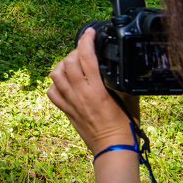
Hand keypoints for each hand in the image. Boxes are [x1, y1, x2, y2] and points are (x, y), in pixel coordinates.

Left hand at [47, 27, 138, 153]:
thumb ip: (121, 83)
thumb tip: (121, 69)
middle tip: (84, 51)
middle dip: (75, 51)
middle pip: (68, 63)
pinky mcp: (66, 111)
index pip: (87, 57)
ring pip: (56, 75)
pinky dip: (55, 84)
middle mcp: (81, 94)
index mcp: (98, 90)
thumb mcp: (130, 101)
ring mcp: (71, 103)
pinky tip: (64, 82)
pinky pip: (52, 93)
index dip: (87, 40)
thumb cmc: (125, 128)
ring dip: (62, 65)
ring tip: (72, 64)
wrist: (113, 150)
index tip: (90, 33)